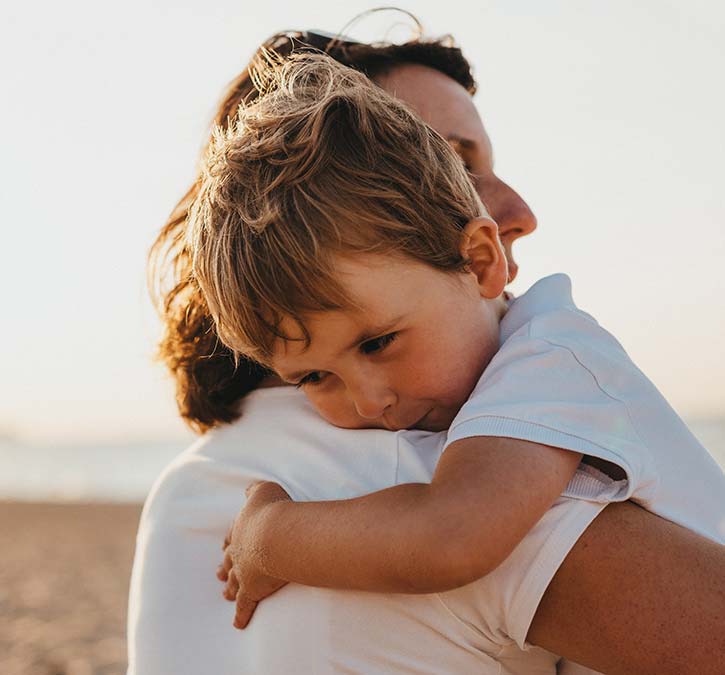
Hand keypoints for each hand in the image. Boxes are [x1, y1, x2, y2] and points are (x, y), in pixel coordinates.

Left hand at [217, 481, 291, 628]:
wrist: (277, 534)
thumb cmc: (273, 510)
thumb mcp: (263, 490)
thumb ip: (255, 489)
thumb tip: (249, 489)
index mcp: (240, 529)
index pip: (232, 536)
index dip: (230, 541)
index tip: (225, 546)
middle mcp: (238, 552)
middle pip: (228, 561)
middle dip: (224, 567)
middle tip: (218, 573)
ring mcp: (243, 572)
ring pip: (233, 583)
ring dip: (229, 588)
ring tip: (224, 594)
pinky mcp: (252, 590)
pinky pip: (244, 605)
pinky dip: (241, 615)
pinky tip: (238, 624)